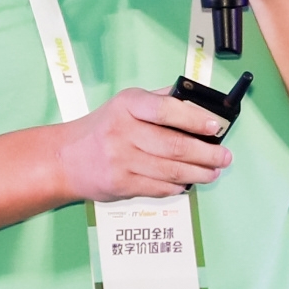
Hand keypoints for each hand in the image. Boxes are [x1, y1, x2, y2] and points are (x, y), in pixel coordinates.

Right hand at [57, 87, 231, 201]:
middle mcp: (123, 132)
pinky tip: (189, 183)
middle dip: (206, 154)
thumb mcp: (124, 104)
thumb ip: (159, 100)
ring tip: (214, 172)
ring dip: (199, 173)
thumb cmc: (102, 128)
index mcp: (128, 105)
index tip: (215, 126)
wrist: (64, 159)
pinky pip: (158, 188)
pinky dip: (178, 186)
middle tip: (224, 156)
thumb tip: (197, 102)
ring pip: (170, 170)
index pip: (166, 110)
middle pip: (174, 146)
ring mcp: (121, 161)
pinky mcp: (121, 185)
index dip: (194, 119)